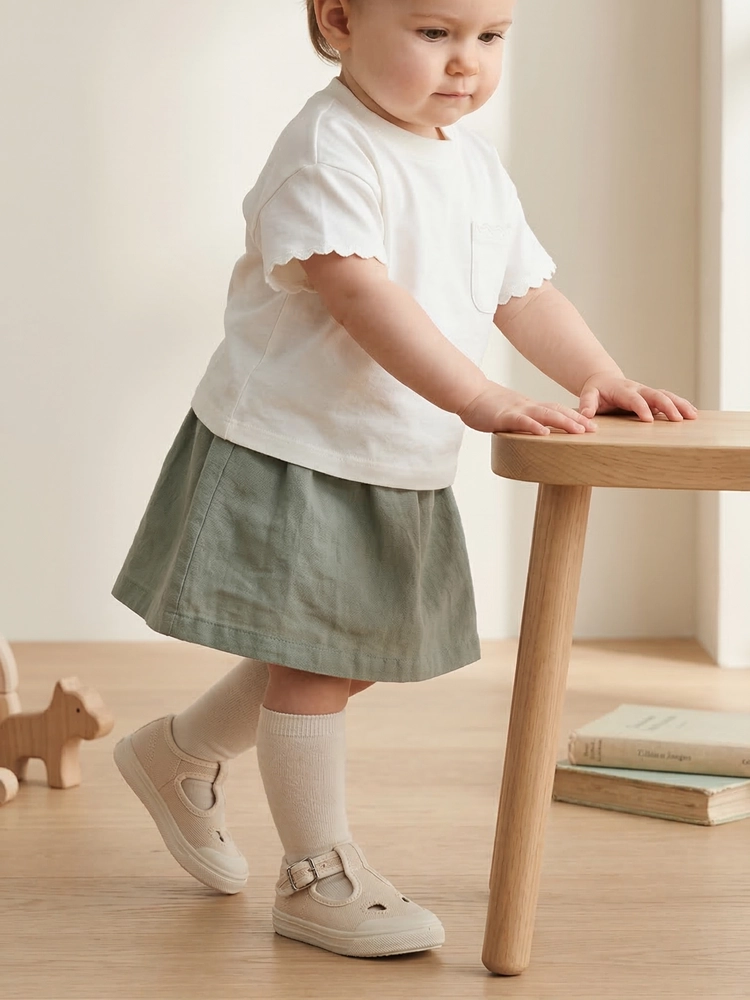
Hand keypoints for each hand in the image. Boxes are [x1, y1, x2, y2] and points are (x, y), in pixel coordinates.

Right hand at [458, 384, 596, 435]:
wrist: (469, 393)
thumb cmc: (487, 406)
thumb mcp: (511, 413)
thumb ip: (524, 421)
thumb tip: (537, 431)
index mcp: (530, 407)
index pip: (557, 410)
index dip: (575, 417)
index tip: (591, 425)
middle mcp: (527, 407)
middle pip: (557, 411)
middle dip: (577, 420)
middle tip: (594, 429)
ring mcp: (516, 411)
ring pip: (544, 415)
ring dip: (563, 422)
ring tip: (579, 431)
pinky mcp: (503, 417)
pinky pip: (521, 422)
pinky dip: (534, 427)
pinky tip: (545, 433)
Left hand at [578, 373, 697, 421]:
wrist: (604, 380)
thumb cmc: (596, 391)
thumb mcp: (588, 395)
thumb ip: (587, 404)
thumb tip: (585, 415)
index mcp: (623, 390)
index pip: (634, 399)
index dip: (641, 408)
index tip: (649, 420)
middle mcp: (638, 389)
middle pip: (656, 395)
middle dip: (667, 406)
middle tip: (677, 419)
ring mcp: (647, 392)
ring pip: (667, 395)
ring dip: (680, 405)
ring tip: (693, 416)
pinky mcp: (653, 397)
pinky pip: (669, 398)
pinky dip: (681, 405)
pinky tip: (693, 414)